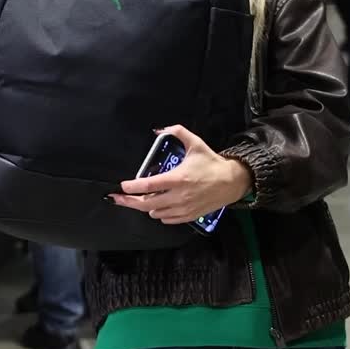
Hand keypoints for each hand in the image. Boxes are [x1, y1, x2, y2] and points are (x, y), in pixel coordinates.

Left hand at [110, 125, 252, 224]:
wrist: (231, 182)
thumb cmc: (212, 163)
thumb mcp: (195, 143)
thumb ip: (177, 132)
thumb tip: (159, 129)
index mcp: (178, 178)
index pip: (149, 185)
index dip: (132, 187)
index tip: (122, 186)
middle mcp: (179, 196)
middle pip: (146, 204)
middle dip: (129, 202)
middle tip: (118, 199)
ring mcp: (183, 208)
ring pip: (155, 213)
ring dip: (147, 206)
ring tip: (144, 198)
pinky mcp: (188, 216)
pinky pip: (166, 219)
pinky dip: (159, 213)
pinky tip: (158, 206)